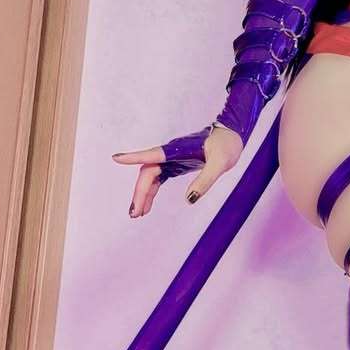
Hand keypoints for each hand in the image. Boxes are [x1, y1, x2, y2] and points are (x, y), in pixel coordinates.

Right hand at [112, 123, 244, 217]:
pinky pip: (159, 180)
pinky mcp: (177, 165)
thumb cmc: (227, 145)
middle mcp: (171, 154)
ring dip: (142, 194)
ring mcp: (172, 160)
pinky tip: (147, 206)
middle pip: (148, 173)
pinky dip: (151, 193)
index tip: (116, 158)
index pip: (151, 155)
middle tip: (134, 213)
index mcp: (177, 150)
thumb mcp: (220, 164)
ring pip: (151, 177)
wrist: (233, 136)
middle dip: (139, 192)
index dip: (133, 157)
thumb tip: (189, 200)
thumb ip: (205, 181)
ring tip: (136, 214)